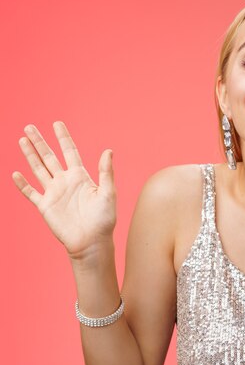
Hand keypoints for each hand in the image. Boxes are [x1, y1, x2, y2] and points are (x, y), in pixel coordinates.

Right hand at [12, 122, 116, 259]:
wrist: (92, 241)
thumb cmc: (104, 219)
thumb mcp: (108, 193)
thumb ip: (106, 172)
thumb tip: (108, 150)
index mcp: (81, 176)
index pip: (70, 151)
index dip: (63, 138)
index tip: (57, 123)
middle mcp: (65, 181)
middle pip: (49, 157)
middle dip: (40, 142)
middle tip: (30, 126)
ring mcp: (54, 193)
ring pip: (38, 169)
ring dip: (30, 155)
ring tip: (22, 140)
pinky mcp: (45, 206)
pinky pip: (31, 192)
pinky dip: (22, 184)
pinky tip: (15, 173)